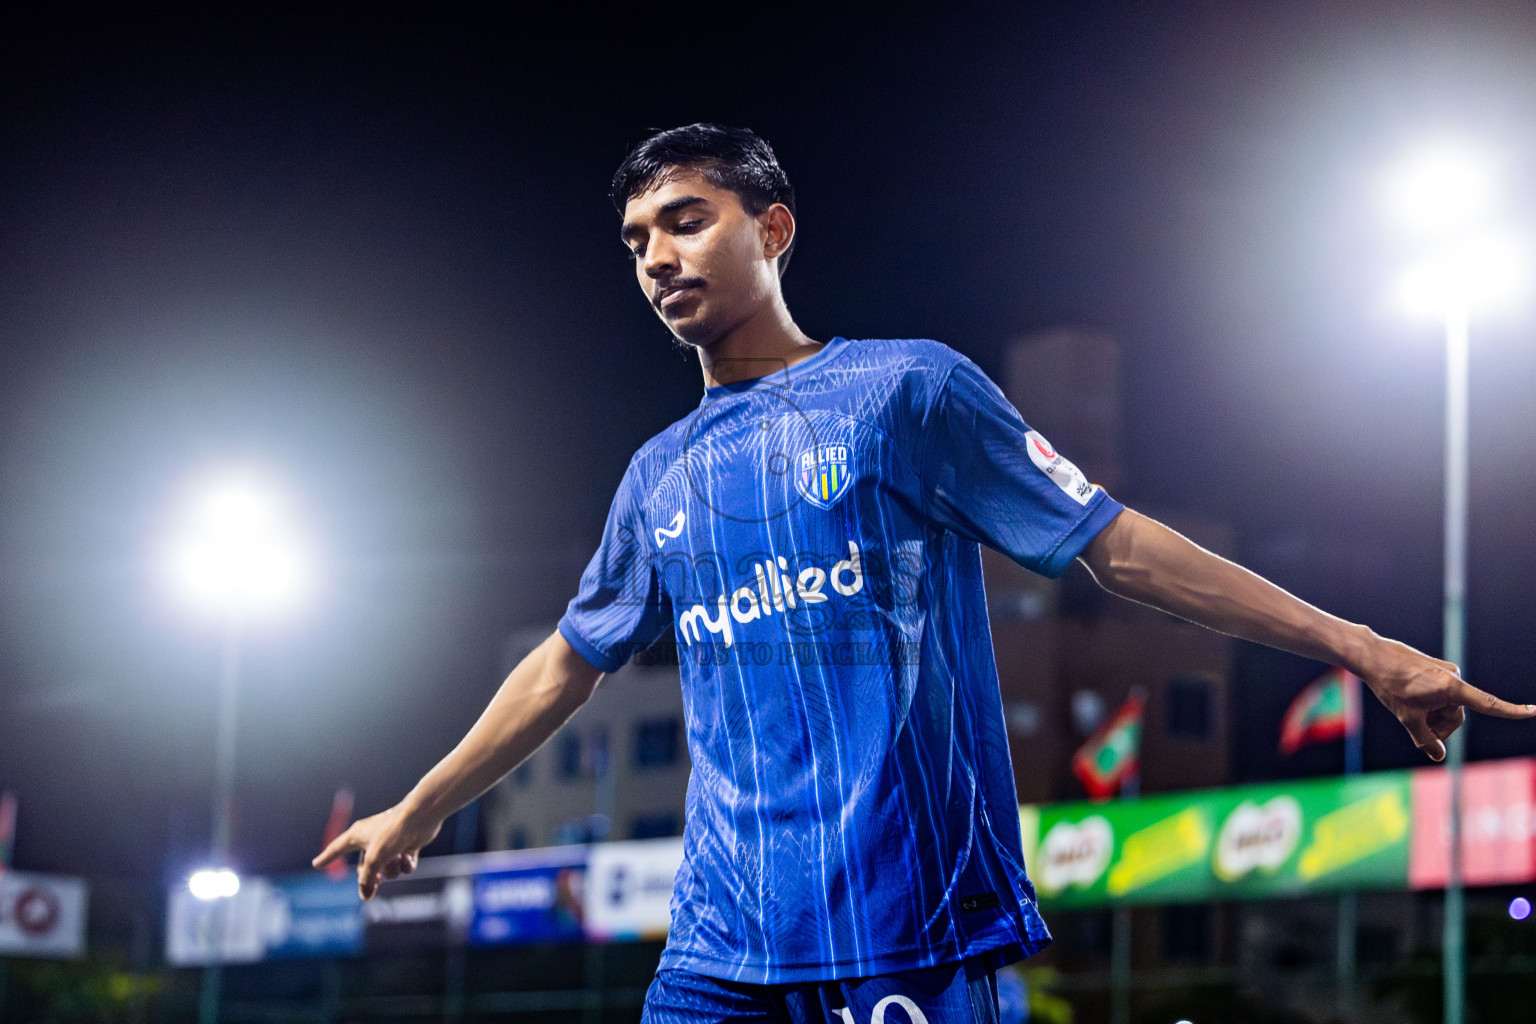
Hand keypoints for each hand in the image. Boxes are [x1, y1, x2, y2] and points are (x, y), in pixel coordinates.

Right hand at [311, 801, 442, 899]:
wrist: (421, 817)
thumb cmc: (392, 832)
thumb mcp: (374, 859)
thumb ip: (367, 879)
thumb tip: (365, 896)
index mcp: (358, 834)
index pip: (338, 848)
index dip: (327, 857)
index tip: (316, 864)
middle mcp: (372, 838)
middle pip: (365, 867)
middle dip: (371, 878)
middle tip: (373, 888)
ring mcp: (391, 842)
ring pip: (387, 868)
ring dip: (392, 868)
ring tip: (398, 858)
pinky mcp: (407, 845)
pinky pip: (402, 865)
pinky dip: (406, 865)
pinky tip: (408, 858)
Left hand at [1358, 634, 1535, 760]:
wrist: (1373, 657)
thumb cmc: (1390, 685)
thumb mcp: (1406, 718)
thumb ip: (1425, 740)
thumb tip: (1440, 757)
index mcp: (1452, 688)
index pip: (1488, 705)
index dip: (1511, 712)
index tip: (1534, 711)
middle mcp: (1454, 677)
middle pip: (1455, 717)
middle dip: (1437, 726)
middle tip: (1414, 725)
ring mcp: (1446, 672)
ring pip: (1446, 707)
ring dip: (1430, 714)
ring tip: (1406, 705)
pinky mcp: (1437, 669)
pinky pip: (1439, 694)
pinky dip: (1427, 702)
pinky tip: (1407, 696)